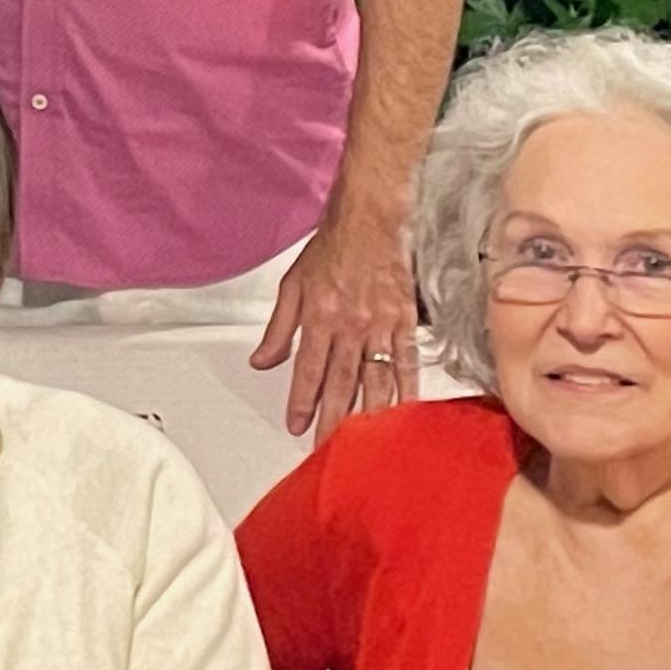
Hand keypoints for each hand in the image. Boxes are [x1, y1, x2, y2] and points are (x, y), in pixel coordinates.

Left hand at [248, 201, 418, 439]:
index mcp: (318, 317)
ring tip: (366, 443)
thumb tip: (262, 361)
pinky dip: (407, 388)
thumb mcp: (292, 285)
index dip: (302, 402)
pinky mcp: (406, 321)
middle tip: (328, 449)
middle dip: (333, 419)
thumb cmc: (331, 248)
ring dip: (369, 413)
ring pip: (374, 378)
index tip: (297, 426)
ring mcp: (380, 325)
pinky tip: (405, 411)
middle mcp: (349, 326)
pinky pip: (408, 361)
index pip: (307, 371)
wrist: (371, 220)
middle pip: (340, 382)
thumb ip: (277, 328)